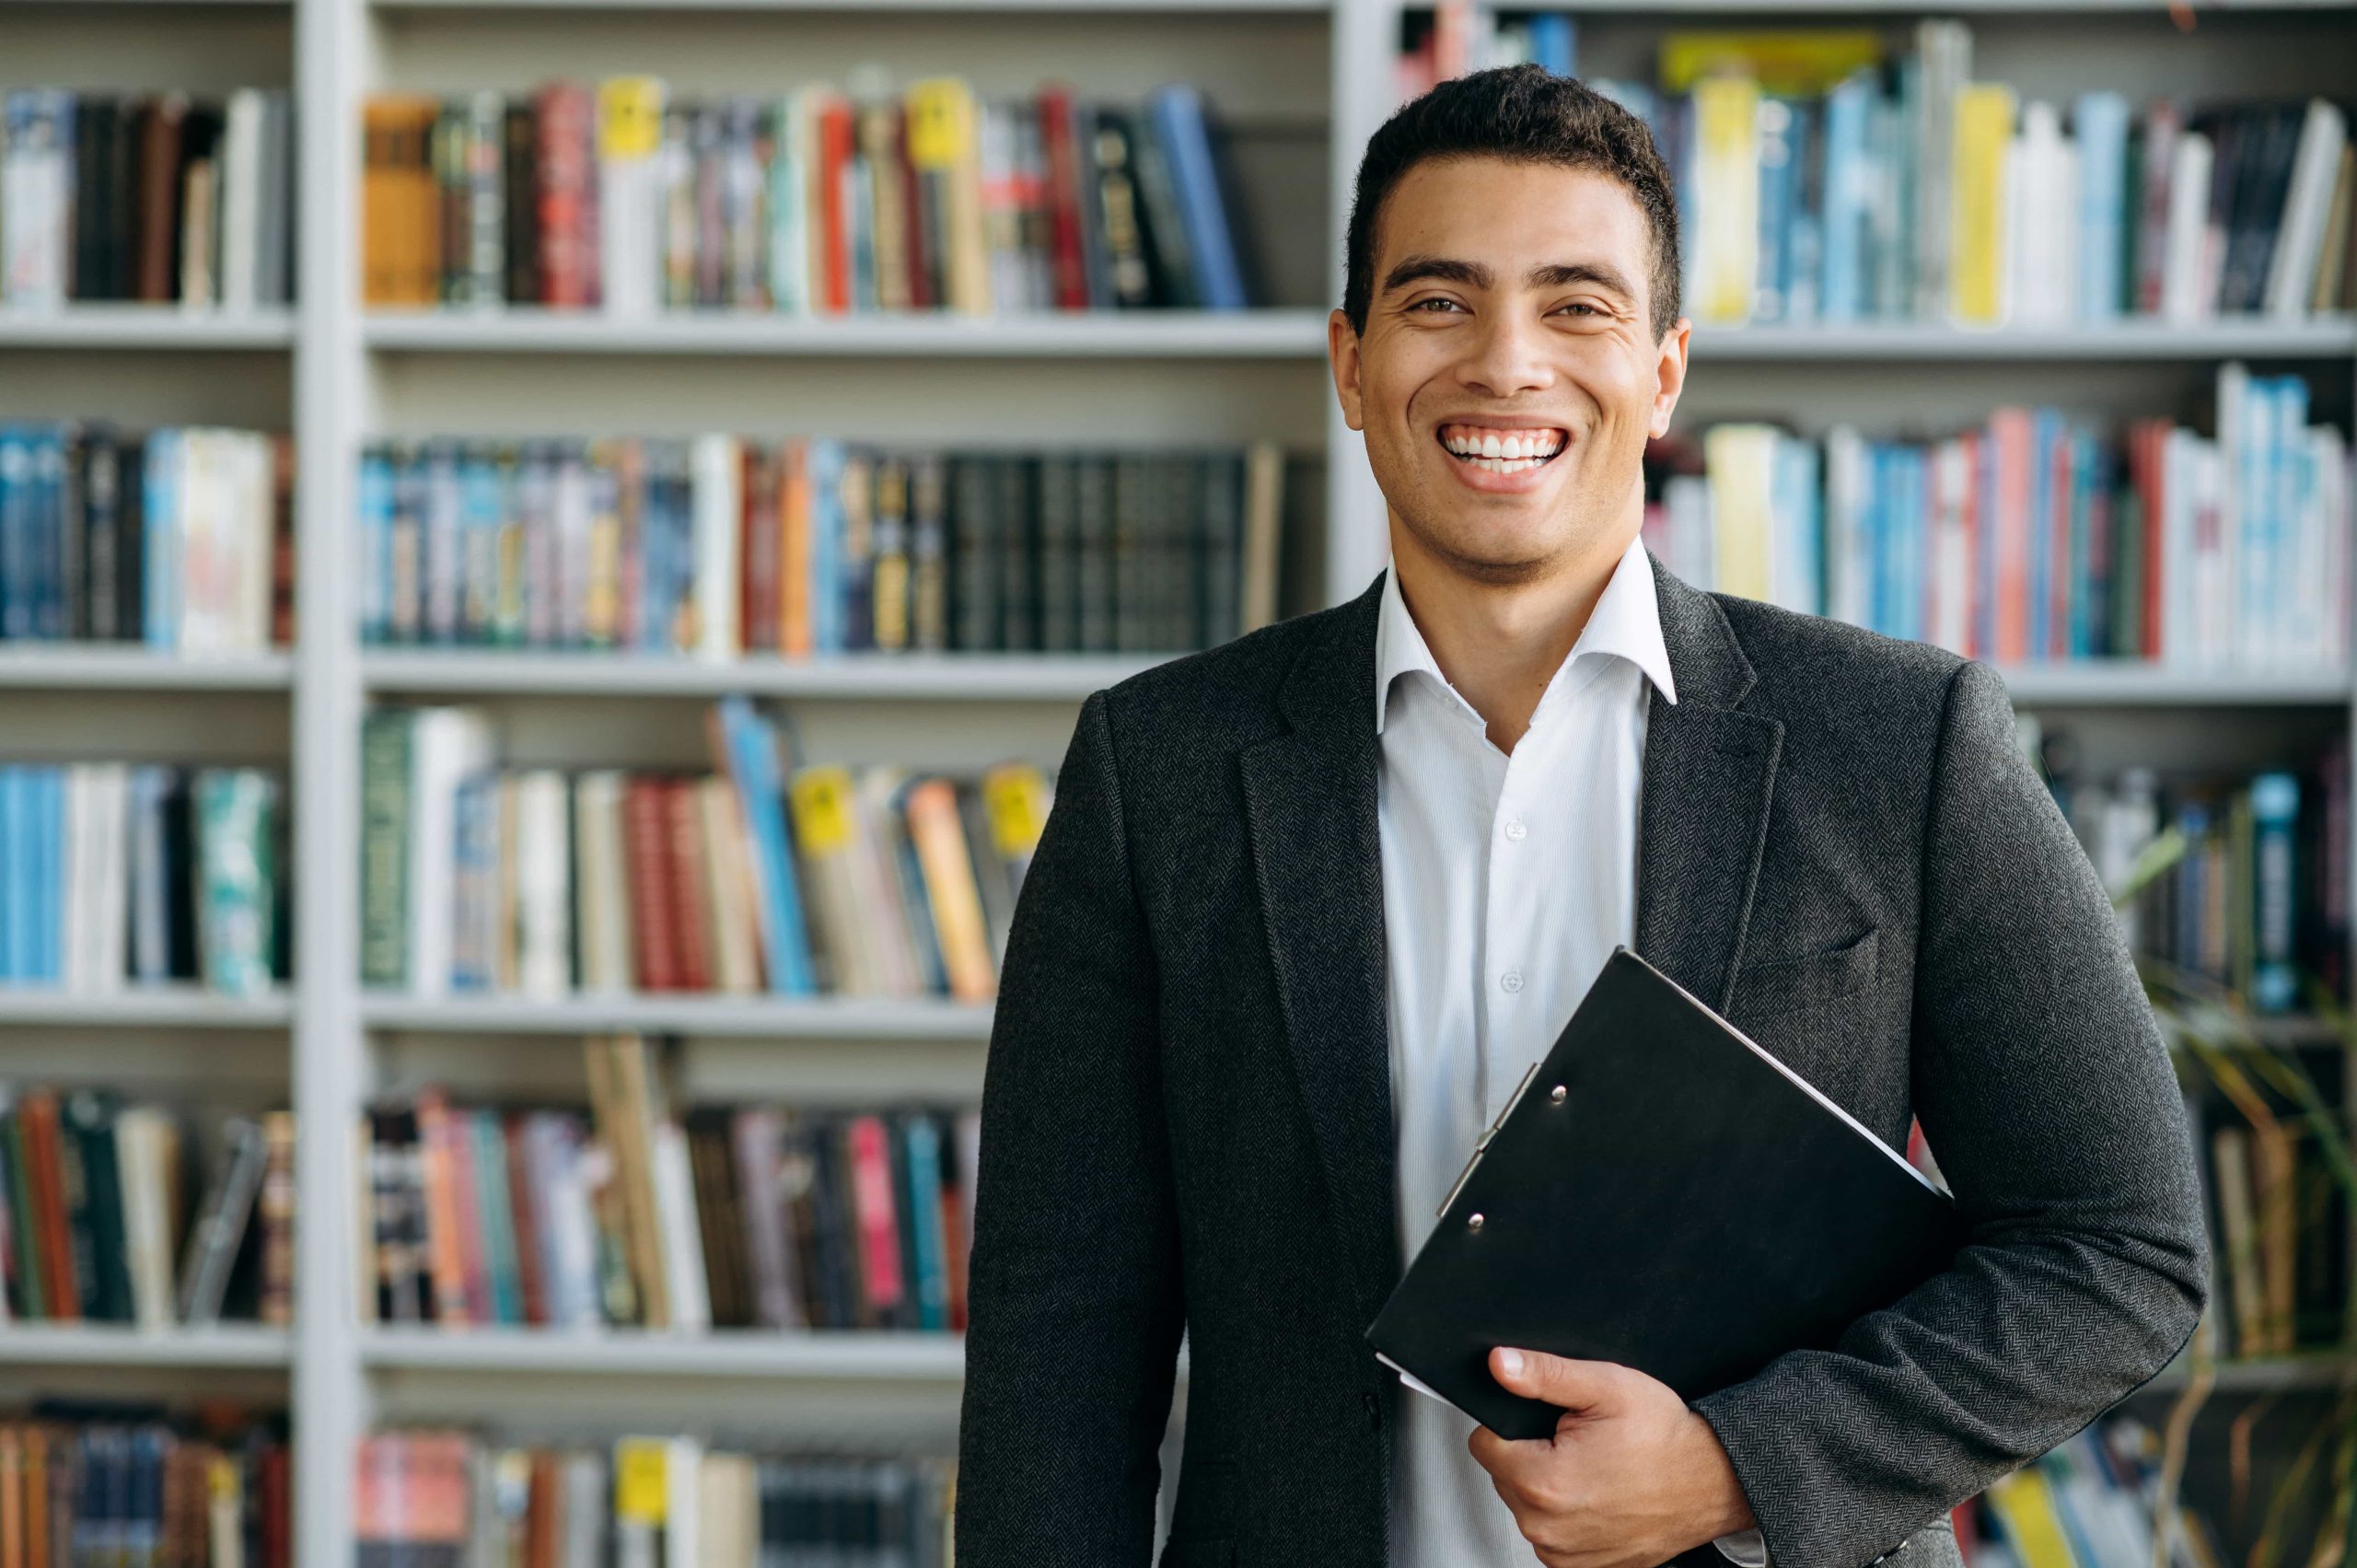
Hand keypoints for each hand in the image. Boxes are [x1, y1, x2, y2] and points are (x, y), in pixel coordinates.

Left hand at [1467, 1347, 1757, 1567]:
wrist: (1713, 1482)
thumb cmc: (1666, 1438)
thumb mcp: (1606, 1387)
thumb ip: (1544, 1374)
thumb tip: (1501, 1364)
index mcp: (1543, 1482)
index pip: (1484, 1443)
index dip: (1512, 1423)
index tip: (1545, 1423)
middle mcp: (1547, 1528)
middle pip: (1504, 1475)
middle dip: (1531, 1453)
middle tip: (1577, 1442)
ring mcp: (1563, 1554)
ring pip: (1524, 1504)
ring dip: (1547, 1485)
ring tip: (1592, 1467)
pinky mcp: (1580, 1567)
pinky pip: (1550, 1532)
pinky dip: (1566, 1514)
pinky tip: (1597, 1495)